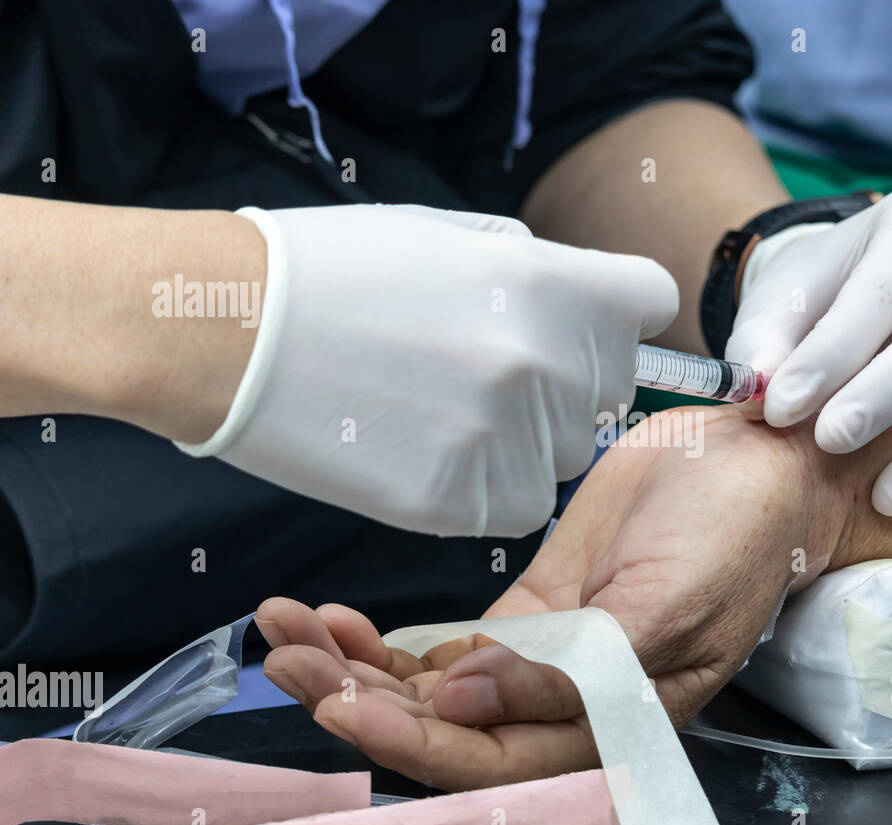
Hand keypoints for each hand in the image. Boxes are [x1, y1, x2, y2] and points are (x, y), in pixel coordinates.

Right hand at [177, 204, 677, 536]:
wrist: (229, 328)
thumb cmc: (333, 270)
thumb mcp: (453, 239)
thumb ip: (538, 276)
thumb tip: (585, 310)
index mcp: (553, 282)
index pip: (650, 301)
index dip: (617, 313)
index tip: (585, 324)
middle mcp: (547, 361)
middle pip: (610, 391)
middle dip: (565, 385)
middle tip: (484, 372)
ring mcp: (507, 436)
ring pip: (564, 458)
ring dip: (524, 443)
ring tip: (442, 411)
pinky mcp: (461, 501)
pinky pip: (515, 506)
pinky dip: (485, 488)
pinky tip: (426, 452)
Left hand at [258, 406, 847, 789]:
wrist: (757, 462)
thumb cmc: (735, 535)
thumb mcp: (662, 605)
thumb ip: (570, 668)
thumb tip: (465, 702)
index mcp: (608, 724)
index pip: (490, 760)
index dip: (409, 742)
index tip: (338, 699)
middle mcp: (566, 707)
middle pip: (443, 732)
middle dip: (356, 700)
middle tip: (282, 656)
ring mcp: (541, 660)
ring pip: (430, 692)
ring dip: (354, 669)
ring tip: (283, 630)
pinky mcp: (530, 614)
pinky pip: (443, 648)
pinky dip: (384, 641)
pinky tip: (335, 620)